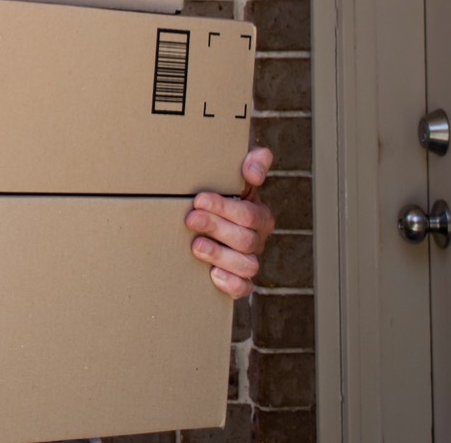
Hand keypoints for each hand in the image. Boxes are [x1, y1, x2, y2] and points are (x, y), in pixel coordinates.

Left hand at [185, 146, 274, 299]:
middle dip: (215, 227)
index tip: (199, 199)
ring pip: (247, 265)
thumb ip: (253, 161)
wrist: (207, 216)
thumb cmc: (223, 193)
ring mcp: (248, 261)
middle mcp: (257, 239)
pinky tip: (213, 275)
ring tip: (196, 245)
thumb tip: (254, 170)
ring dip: (220, 255)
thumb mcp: (236, 173)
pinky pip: (244, 288)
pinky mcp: (239, 280)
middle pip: (245, 239)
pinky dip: (232, 284)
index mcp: (259, 215)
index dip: (224, 208)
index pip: (248, 214)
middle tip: (191, 218)